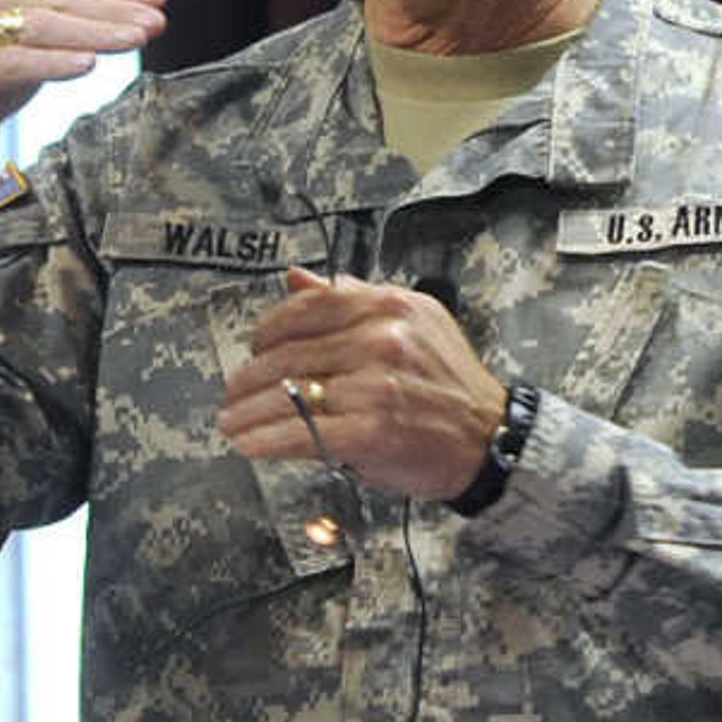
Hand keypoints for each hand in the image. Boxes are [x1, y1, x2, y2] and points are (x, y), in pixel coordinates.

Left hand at [218, 269, 506, 502]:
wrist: (490, 436)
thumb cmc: (446, 383)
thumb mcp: (412, 322)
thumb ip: (353, 298)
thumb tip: (296, 278)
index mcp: (388, 306)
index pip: (306, 308)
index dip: (267, 330)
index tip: (252, 347)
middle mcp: (382, 340)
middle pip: (288, 354)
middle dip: (249, 378)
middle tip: (233, 392)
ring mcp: (377, 385)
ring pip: (289, 394)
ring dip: (248, 412)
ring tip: (231, 421)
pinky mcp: (372, 430)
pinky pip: (303, 432)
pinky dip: (266, 440)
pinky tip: (248, 443)